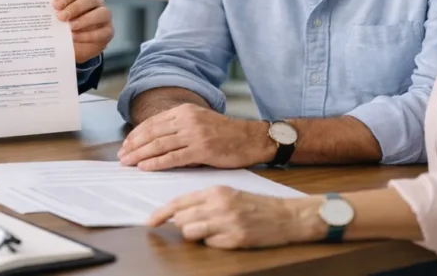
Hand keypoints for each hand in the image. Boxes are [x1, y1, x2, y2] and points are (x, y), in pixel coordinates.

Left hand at [53, 0, 112, 62]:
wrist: (74, 47)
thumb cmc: (64, 29)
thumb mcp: (57, 20)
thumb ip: (54, 14)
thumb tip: (45, 12)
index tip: (55, 5)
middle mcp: (95, 3)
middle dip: (75, 7)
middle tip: (61, 17)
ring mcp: (104, 16)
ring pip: (101, 13)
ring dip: (84, 20)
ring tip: (70, 28)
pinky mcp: (108, 31)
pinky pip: (103, 31)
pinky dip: (89, 35)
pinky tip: (76, 38)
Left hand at [117, 104, 276, 170]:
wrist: (250, 139)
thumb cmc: (225, 134)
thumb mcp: (199, 122)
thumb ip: (178, 127)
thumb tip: (154, 140)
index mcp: (184, 111)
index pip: (153, 122)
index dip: (136, 134)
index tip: (126, 145)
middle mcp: (187, 120)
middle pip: (152, 133)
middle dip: (134, 146)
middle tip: (121, 156)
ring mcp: (194, 134)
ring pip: (159, 145)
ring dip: (140, 155)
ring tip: (128, 163)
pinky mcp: (201, 149)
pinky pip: (172, 157)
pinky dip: (156, 163)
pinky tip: (145, 167)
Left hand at [147, 187, 326, 248]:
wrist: (286, 216)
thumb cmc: (255, 205)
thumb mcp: (228, 194)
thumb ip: (204, 200)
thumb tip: (178, 213)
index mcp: (215, 190)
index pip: (179, 202)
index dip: (161, 213)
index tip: (150, 221)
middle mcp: (219, 205)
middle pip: (181, 219)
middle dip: (183, 225)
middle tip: (197, 225)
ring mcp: (227, 223)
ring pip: (191, 232)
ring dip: (196, 235)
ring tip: (212, 231)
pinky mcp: (235, 240)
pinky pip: (210, 245)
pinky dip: (213, 243)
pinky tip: (226, 237)